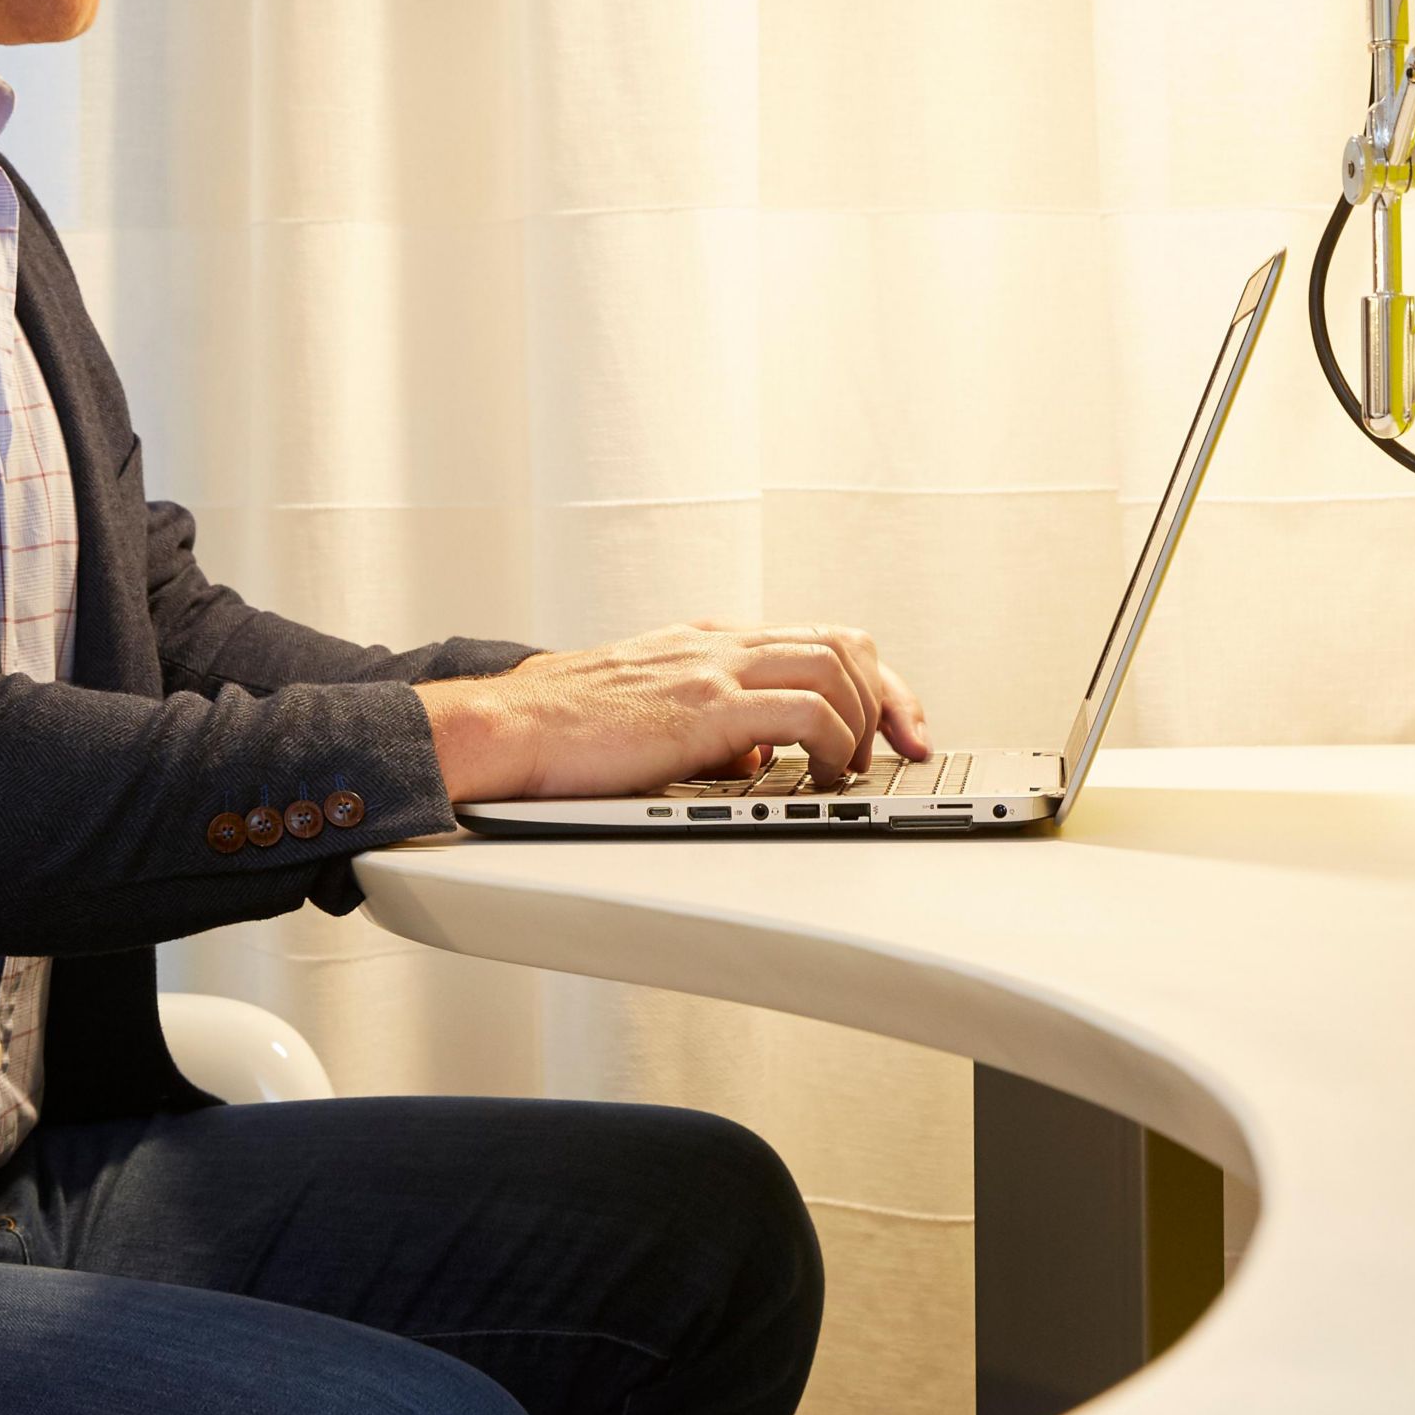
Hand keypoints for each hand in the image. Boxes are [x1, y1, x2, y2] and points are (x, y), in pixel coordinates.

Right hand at [420, 622, 931, 803]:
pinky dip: (832, 743)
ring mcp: (713, 669)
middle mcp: (719, 644)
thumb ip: (711, 728)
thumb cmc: (563, 731)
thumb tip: (758, 761)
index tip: (898, 726)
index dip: (873, 680)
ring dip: (862, 722)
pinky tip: (822, 777)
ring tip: (853, 770)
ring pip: (835, 665)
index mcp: (709, 642)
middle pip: (844, 641)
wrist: (508, 729)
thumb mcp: (652, 716)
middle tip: (907, 747)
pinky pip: (803, 711)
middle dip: (891, 696)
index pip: (817, 637)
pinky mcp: (704, 706)